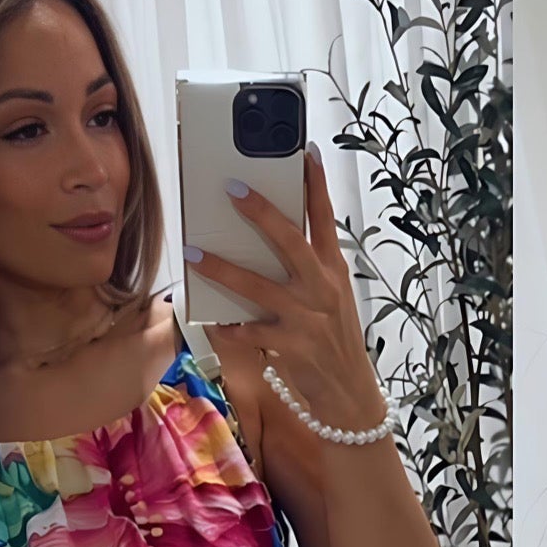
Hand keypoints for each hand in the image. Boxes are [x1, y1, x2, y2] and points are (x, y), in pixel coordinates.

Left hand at [182, 144, 386, 433]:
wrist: (350, 395)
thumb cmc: (335, 342)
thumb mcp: (333, 299)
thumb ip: (309, 270)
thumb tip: (270, 240)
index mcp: (333, 271)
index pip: (326, 219)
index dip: (316, 184)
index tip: (304, 151)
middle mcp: (322, 289)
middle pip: (290, 241)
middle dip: (261, 213)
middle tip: (232, 189)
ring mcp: (307, 318)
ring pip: (259, 286)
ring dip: (224, 268)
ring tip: (195, 253)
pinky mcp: (291, 347)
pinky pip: (251, 333)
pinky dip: (230, 327)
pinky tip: (213, 320)